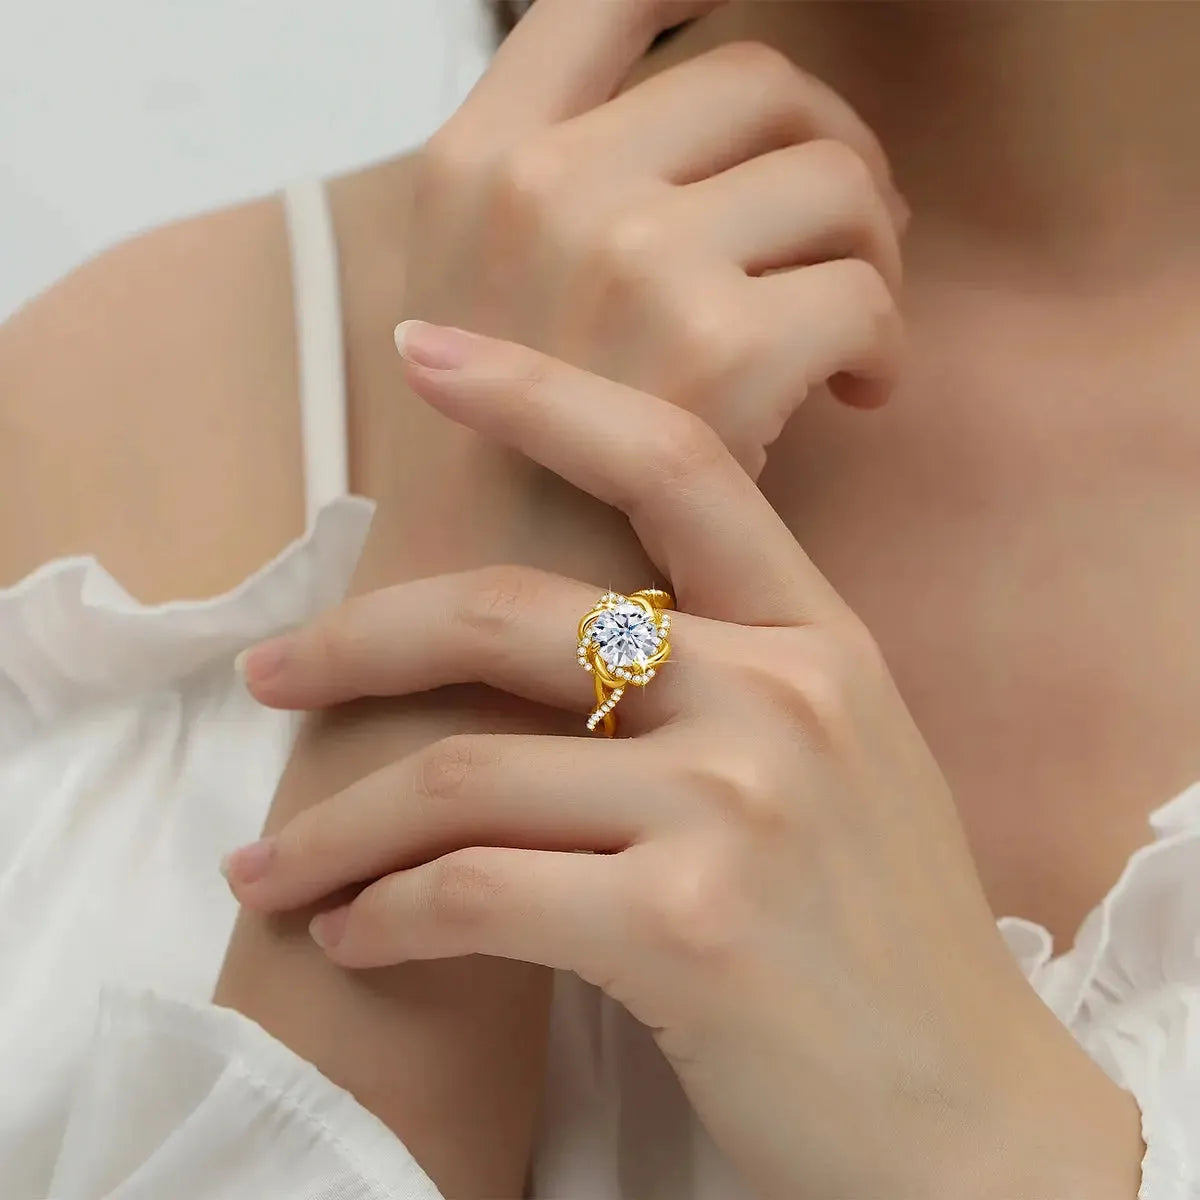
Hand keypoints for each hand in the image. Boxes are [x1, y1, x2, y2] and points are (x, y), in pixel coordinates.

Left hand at [226, 325, 1143, 1199]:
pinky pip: (474, 892)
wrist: (964, 1106)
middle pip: (510, 618)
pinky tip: (355, 937)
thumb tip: (571, 632)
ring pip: (461, 774)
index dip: (540, 393)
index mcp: (817, 637)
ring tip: (274, 870)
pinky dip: (386, 916)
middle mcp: (782, 695)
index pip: (673, 461)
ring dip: (339, 828)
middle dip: (357, 641)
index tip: (424, 350)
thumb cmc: (879, 933)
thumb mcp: (836, 762)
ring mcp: (738, 806)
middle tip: (270, 674)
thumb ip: (730, 678)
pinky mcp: (687, 928)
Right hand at [404, 0, 905, 471]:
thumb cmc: (504, 469)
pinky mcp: (715, 358)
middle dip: (829, 149)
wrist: (486, 615)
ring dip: (868, 251)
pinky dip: (883, 344)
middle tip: (845, 234)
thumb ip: (565, 192)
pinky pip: (864, 295)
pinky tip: (857, 394)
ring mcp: (628, 263)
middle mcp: (545, 187)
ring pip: (833, 181)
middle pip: (758, 80)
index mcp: (476, 161)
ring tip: (846, 331)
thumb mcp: (484, 295)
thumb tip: (728, 114)